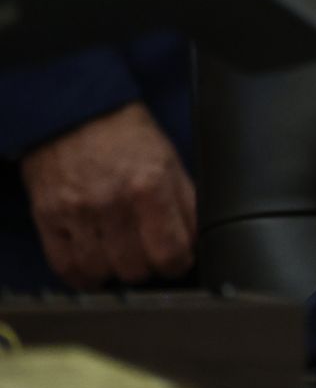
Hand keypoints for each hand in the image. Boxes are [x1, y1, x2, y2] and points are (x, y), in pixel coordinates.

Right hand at [19, 103, 196, 288]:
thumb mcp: (169, 160)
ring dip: (115, 272)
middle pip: (135, 268)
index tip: (179, 261)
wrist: (75, 112)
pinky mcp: (48, 218)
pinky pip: (66, 266)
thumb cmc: (126, 135)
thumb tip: (196, 238)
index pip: (170, 250)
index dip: (179, 263)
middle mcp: (112, 203)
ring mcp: (77, 213)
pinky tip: (95, 267)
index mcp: (149, 185)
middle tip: (149, 257)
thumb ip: (185, 201)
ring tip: (121, 260)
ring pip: (101, 272)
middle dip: (148, 268)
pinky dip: (83, 275)